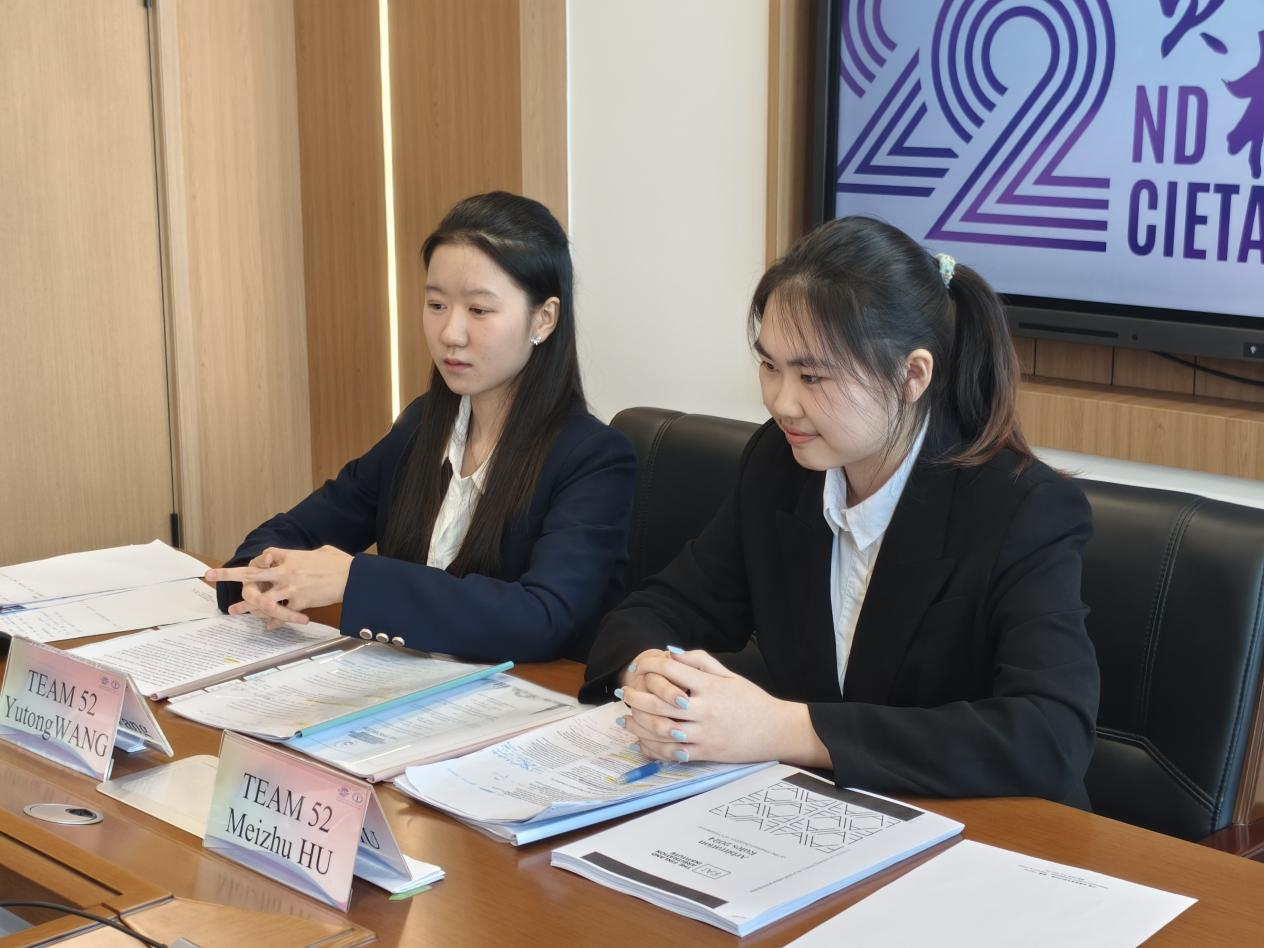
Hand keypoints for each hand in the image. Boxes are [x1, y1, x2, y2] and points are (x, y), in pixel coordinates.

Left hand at [204, 546, 352, 629]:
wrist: (352, 577)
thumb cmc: (340, 563)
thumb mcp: (322, 552)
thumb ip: (309, 556)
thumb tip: (313, 556)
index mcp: (290, 556)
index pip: (265, 557)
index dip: (256, 561)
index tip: (251, 566)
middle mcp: (285, 571)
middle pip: (250, 572)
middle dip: (228, 574)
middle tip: (209, 575)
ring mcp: (290, 588)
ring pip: (261, 598)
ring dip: (245, 606)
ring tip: (232, 612)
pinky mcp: (299, 603)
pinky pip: (281, 614)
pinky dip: (275, 622)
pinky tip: (269, 627)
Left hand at [616, 649, 830, 767]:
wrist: (776, 730)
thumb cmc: (752, 700)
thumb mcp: (730, 675)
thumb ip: (701, 661)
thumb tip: (671, 652)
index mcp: (710, 687)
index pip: (671, 671)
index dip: (650, 666)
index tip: (639, 667)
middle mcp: (705, 710)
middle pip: (660, 703)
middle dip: (636, 697)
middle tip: (624, 694)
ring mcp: (704, 734)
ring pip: (662, 730)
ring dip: (639, 724)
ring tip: (626, 718)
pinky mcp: (706, 753)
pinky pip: (674, 753)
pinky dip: (654, 748)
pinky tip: (642, 741)